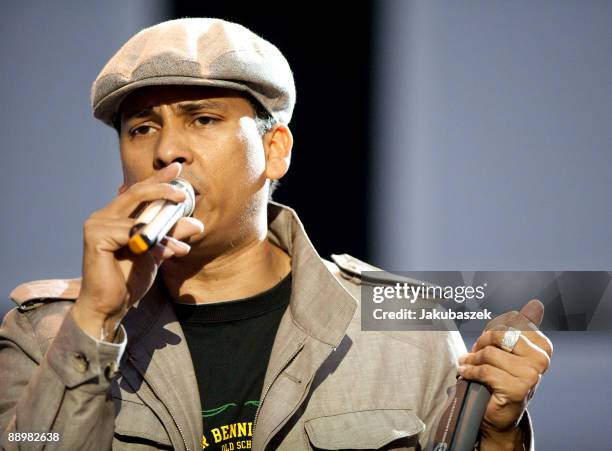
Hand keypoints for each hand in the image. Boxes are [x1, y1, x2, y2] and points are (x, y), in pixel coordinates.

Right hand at [72, 162, 203, 339]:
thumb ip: (172, 235)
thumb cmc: (129, 279)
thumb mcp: (158, 253)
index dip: (158, 179)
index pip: (139, 191)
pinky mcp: (95, 237)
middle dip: (163, 189)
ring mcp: (97, 225)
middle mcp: (104, 215)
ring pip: (139, 217)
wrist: (111, 306)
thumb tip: (196, 223)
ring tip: (179, 249)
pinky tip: (161, 254)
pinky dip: (152, 244)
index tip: (177, 169)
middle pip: (136, 192)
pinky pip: (132, 233)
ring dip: (164, 232)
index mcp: (116, 216)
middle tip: (184, 194)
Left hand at [457, 300, 552, 448]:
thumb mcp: (512, 350)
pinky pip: (485, 370)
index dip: (493, 330)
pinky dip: (470, 371)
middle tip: (474, 353)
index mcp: (542, 347)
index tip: (487, 342)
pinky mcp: (516, 389)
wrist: (500, 414)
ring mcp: (530, 376)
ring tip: (467, 364)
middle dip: (481, 343)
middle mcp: (541, 360)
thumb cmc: (504, 377)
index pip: (510, 321)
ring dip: (472, 359)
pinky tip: (465, 373)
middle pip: (499, 335)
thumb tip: (535, 303)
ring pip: (489, 354)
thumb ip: (523, 325)